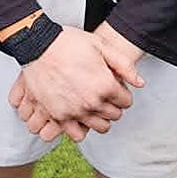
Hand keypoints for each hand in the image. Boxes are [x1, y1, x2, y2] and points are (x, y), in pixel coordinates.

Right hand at [9, 26, 141, 137]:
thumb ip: (124, 65)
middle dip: (112, 105)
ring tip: (91, 105)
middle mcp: (92, 102)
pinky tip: (78, 115)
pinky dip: (80, 127)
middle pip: (114, 115)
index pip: (126, 101)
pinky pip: (76, 134)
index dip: (122, 92)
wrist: (38, 45)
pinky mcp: (58, 116)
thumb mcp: (100, 46)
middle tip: (102, 93)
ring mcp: (74, 111)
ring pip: (99, 127)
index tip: (113, 86)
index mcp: (105, 85)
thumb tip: (139, 83)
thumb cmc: (68, 43)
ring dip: (99, 118)